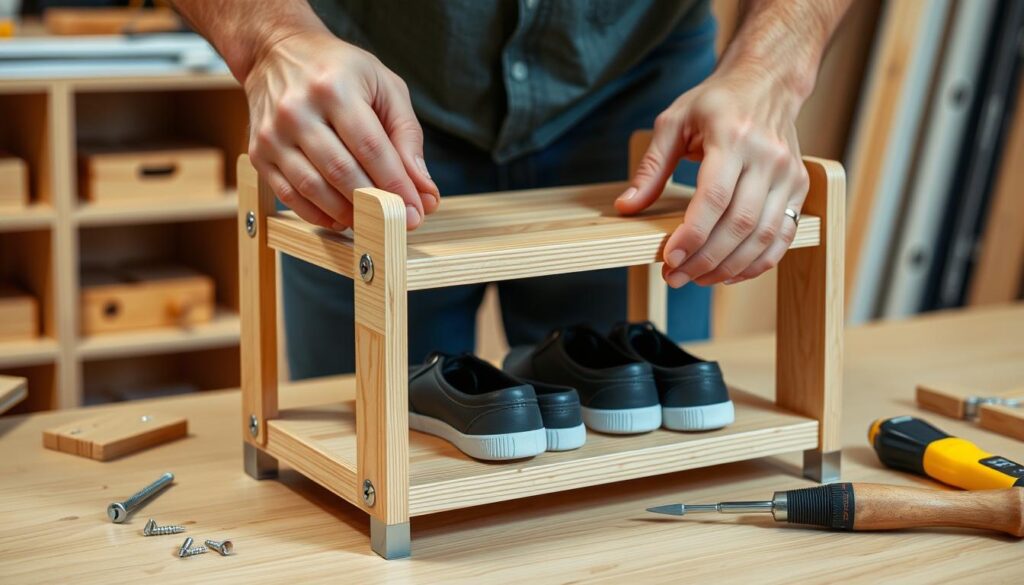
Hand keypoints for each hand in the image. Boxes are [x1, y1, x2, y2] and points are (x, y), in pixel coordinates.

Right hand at [245, 30, 438, 230]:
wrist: (277, 52)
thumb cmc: (340, 70)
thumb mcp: (384, 86)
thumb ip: (407, 137)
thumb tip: (423, 190)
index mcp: (334, 87)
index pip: (371, 148)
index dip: (396, 186)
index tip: (416, 211)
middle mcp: (297, 110)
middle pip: (342, 172)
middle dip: (376, 205)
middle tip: (399, 223)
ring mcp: (272, 133)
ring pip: (313, 188)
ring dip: (348, 214)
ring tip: (373, 222)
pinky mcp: (258, 153)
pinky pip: (289, 195)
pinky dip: (318, 215)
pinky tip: (341, 218)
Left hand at [615, 68, 809, 286]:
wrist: (767, 82)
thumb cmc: (716, 102)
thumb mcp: (673, 122)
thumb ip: (651, 167)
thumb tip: (626, 207)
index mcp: (732, 136)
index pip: (713, 198)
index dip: (692, 235)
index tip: (670, 259)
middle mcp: (767, 156)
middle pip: (739, 223)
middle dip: (705, 259)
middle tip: (676, 277)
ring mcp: (788, 173)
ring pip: (762, 236)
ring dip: (728, 267)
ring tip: (698, 279)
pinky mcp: (799, 187)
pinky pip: (783, 236)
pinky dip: (758, 262)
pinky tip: (730, 273)